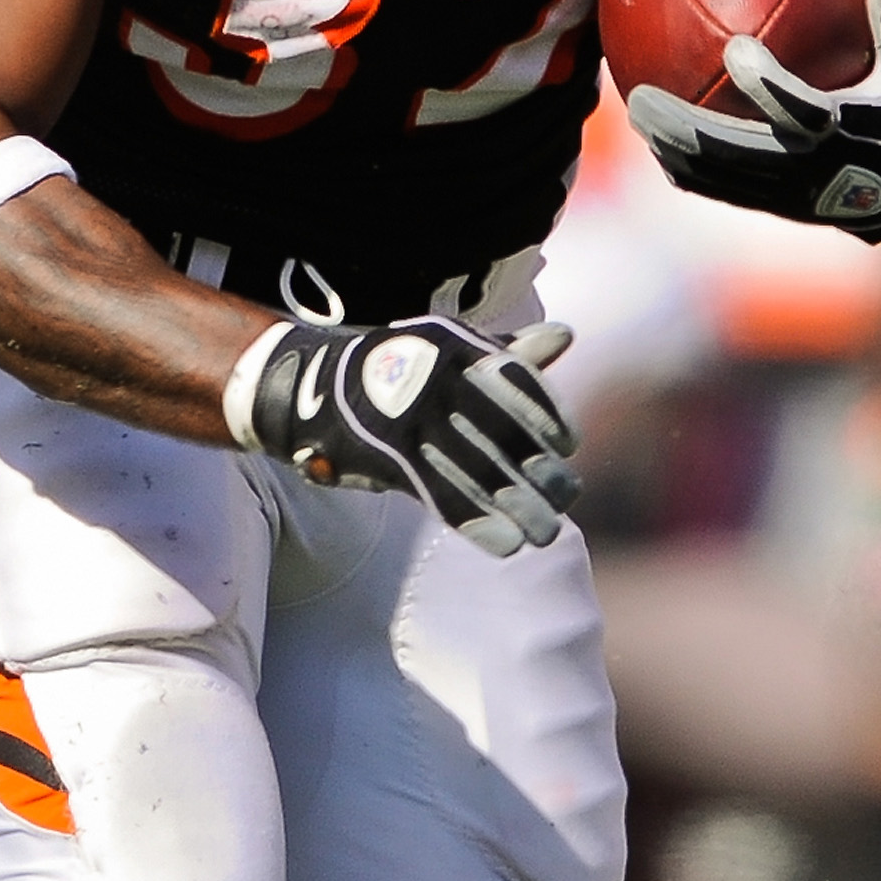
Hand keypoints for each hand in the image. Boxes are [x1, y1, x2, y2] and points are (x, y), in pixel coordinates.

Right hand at [232, 314, 581, 556]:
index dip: (550, 418)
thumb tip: (564, 336)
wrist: (313, 389)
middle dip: (544, 472)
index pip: (520, 384)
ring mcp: (412, 418)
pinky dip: (481, 524)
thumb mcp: (448, 352)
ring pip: (483, 472)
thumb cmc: (396, 370)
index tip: (567, 446)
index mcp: (456, 348)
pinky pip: (445, 497)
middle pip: (508, 434)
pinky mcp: (390, 457)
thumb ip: (507, 354)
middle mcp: (437, 379)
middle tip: (567, 495)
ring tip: (546, 531)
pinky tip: (508, 544)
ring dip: (522, 508)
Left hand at [626, 0, 880, 243]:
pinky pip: (722, 188)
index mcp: (849, 134)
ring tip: (634, 113)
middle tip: (642, 98)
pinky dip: (687, 167)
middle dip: (688, 129)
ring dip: (674, 149)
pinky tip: (655, 141)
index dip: (768, 85)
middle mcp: (814, 173)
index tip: (737, 47)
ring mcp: (791, 196)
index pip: (801, 112)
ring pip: (720, 177)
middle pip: (738, 155)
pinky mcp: (778, 206)